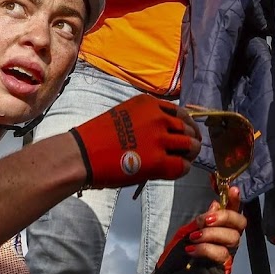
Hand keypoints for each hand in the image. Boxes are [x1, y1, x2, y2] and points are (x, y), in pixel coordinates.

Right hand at [70, 94, 200, 188]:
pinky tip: (175, 170)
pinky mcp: (158, 161)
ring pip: (191, 145)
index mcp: (149, 104)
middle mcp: (158, 117)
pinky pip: (182, 165)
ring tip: (185, 159)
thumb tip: (162, 131)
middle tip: (190, 148)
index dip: (184, 124)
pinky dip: (182, 168)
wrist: (82, 154)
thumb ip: (145, 119)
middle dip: (191, 138)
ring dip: (191, 153)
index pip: (179, 112)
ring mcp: (160, 139)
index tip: (184, 132)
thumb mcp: (124, 115)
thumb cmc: (96, 137)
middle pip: (188, 128)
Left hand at [150, 187, 245, 273]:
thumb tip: (216, 204)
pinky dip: (206, 249)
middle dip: (223, 217)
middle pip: (239, 224)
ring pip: (232, 238)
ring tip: (193, 237)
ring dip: (211, 234)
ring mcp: (227, 254)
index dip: (235, 201)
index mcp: (219, 228)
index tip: (233, 189)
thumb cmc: (177, 254)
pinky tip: (191, 249)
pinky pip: (222, 254)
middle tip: (204, 220)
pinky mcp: (223, 268)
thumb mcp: (187, 231)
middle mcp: (227, 240)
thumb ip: (203, 220)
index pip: (233, 212)